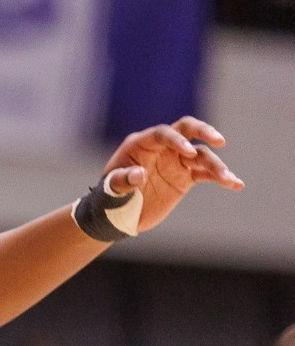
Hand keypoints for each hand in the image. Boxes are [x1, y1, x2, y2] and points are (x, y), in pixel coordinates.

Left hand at [98, 117, 243, 232]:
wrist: (116, 215)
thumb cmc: (109, 198)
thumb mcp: (111, 191)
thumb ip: (122, 181)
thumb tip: (138, 174)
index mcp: (141, 145)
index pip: (163, 134)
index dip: (176, 140)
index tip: (188, 152)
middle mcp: (162, 149)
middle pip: (188, 130)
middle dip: (204, 132)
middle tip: (219, 141)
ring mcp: (176, 161)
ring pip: (202, 155)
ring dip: (217, 165)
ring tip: (228, 179)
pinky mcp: (186, 176)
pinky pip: (207, 173)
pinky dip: (222, 178)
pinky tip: (236, 184)